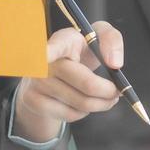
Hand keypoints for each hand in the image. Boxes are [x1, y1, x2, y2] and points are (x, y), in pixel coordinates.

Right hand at [12, 21, 123, 142]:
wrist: (57, 65)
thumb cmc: (83, 48)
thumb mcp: (100, 35)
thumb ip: (111, 40)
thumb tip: (115, 63)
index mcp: (63, 42)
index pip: (55, 47)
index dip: (50, 51)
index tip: (46, 55)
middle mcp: (45, 62)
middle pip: (88, 84)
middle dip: (109, 91)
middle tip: (117, 91)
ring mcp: (36, 82)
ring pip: (82, 103)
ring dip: (102, 104)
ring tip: (106, 97)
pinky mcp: (33, 100)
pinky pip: (70, 115)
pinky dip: (85, 112)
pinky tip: (85, 101)